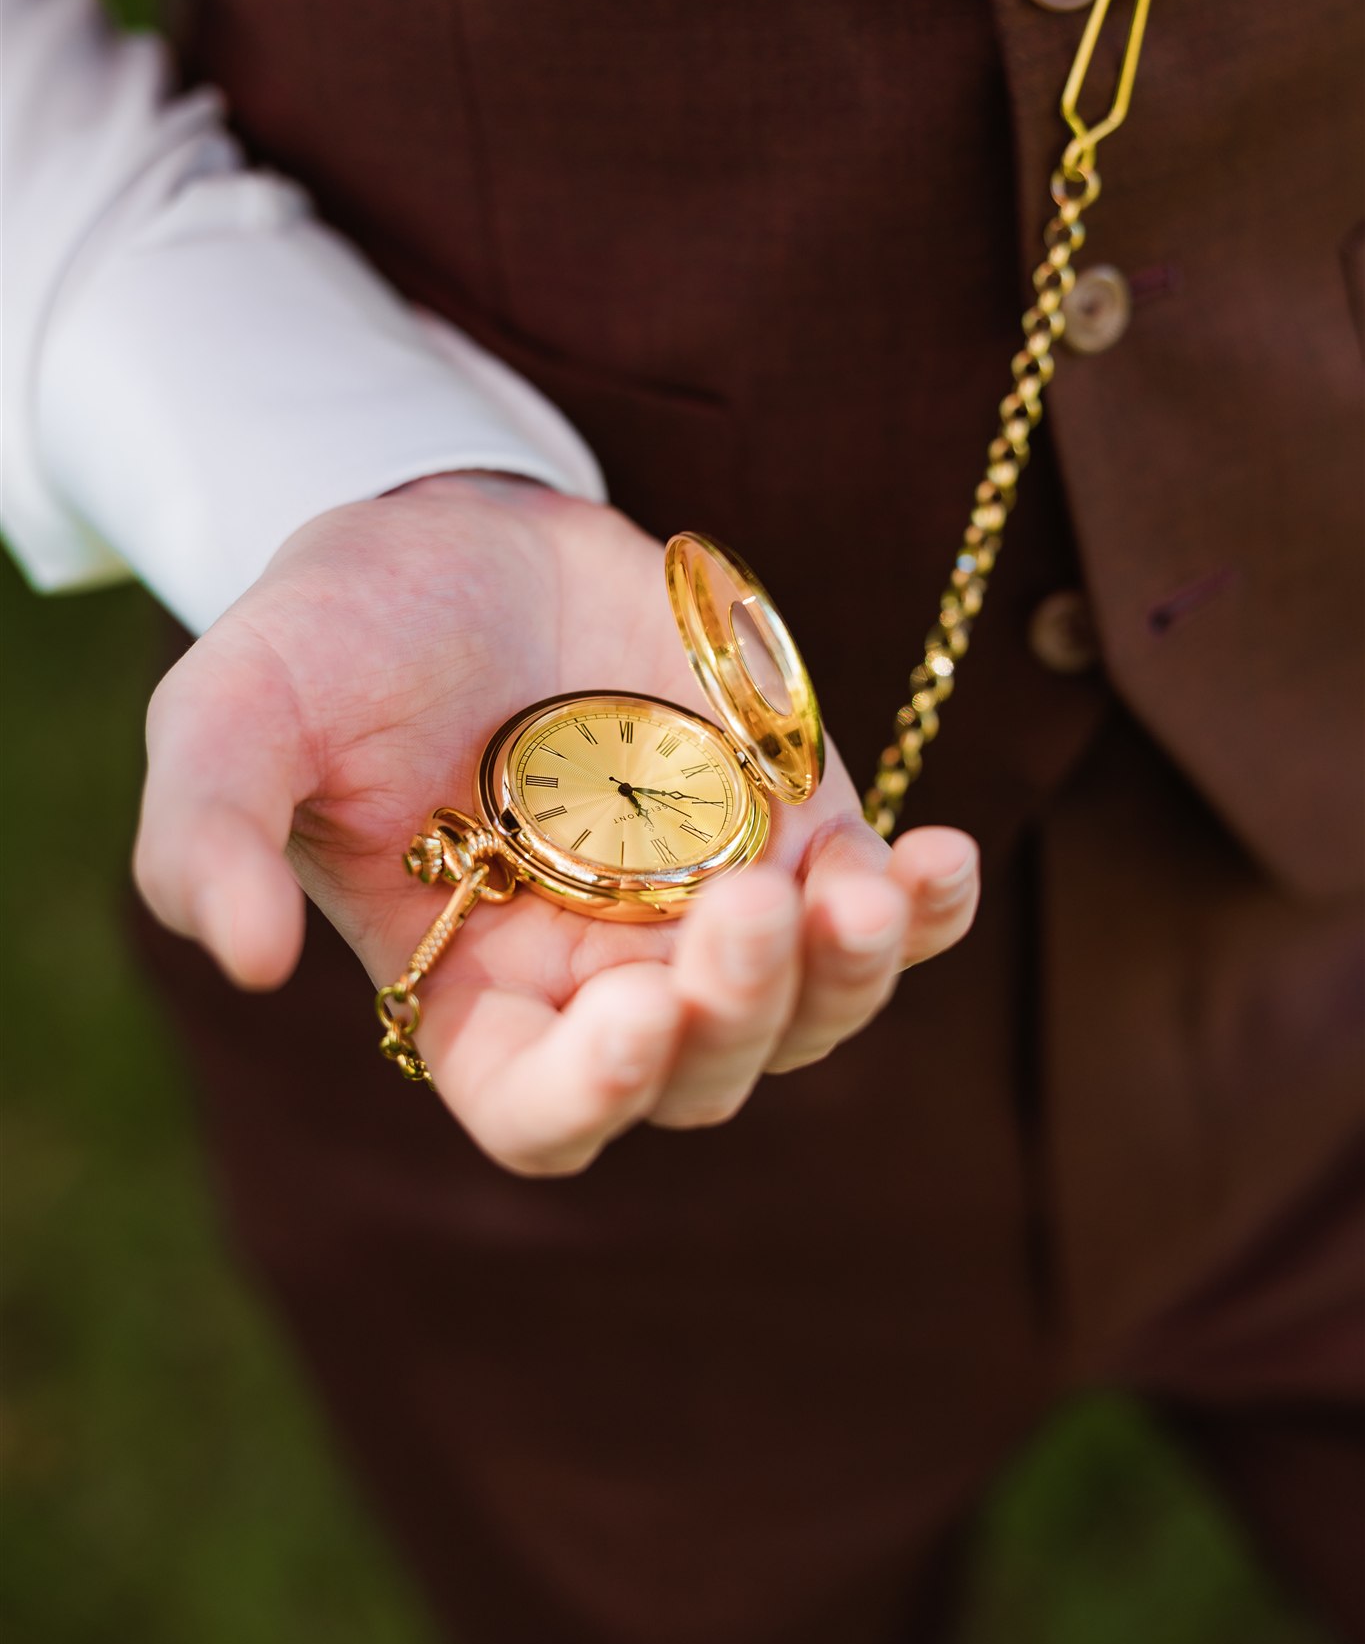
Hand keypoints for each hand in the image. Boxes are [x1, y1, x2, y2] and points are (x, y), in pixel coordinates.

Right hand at [134, 475, 980, 1174]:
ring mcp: (708, 907)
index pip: (542, 1113)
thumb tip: (245, 960)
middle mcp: (602, 975)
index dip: (592, 1097)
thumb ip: (209, 834)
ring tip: (861, 887)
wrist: (457, 531)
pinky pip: (881, 910)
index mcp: (472, 993)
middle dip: (735, 1014)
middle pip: (699, 1074)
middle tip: (741, 909)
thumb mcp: (232, 715)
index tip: (627, 1018)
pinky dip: (924, 909)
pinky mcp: (790, 824)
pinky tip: (937, 861)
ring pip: (807, 1012)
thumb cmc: (331, 636)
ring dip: (848, 975)